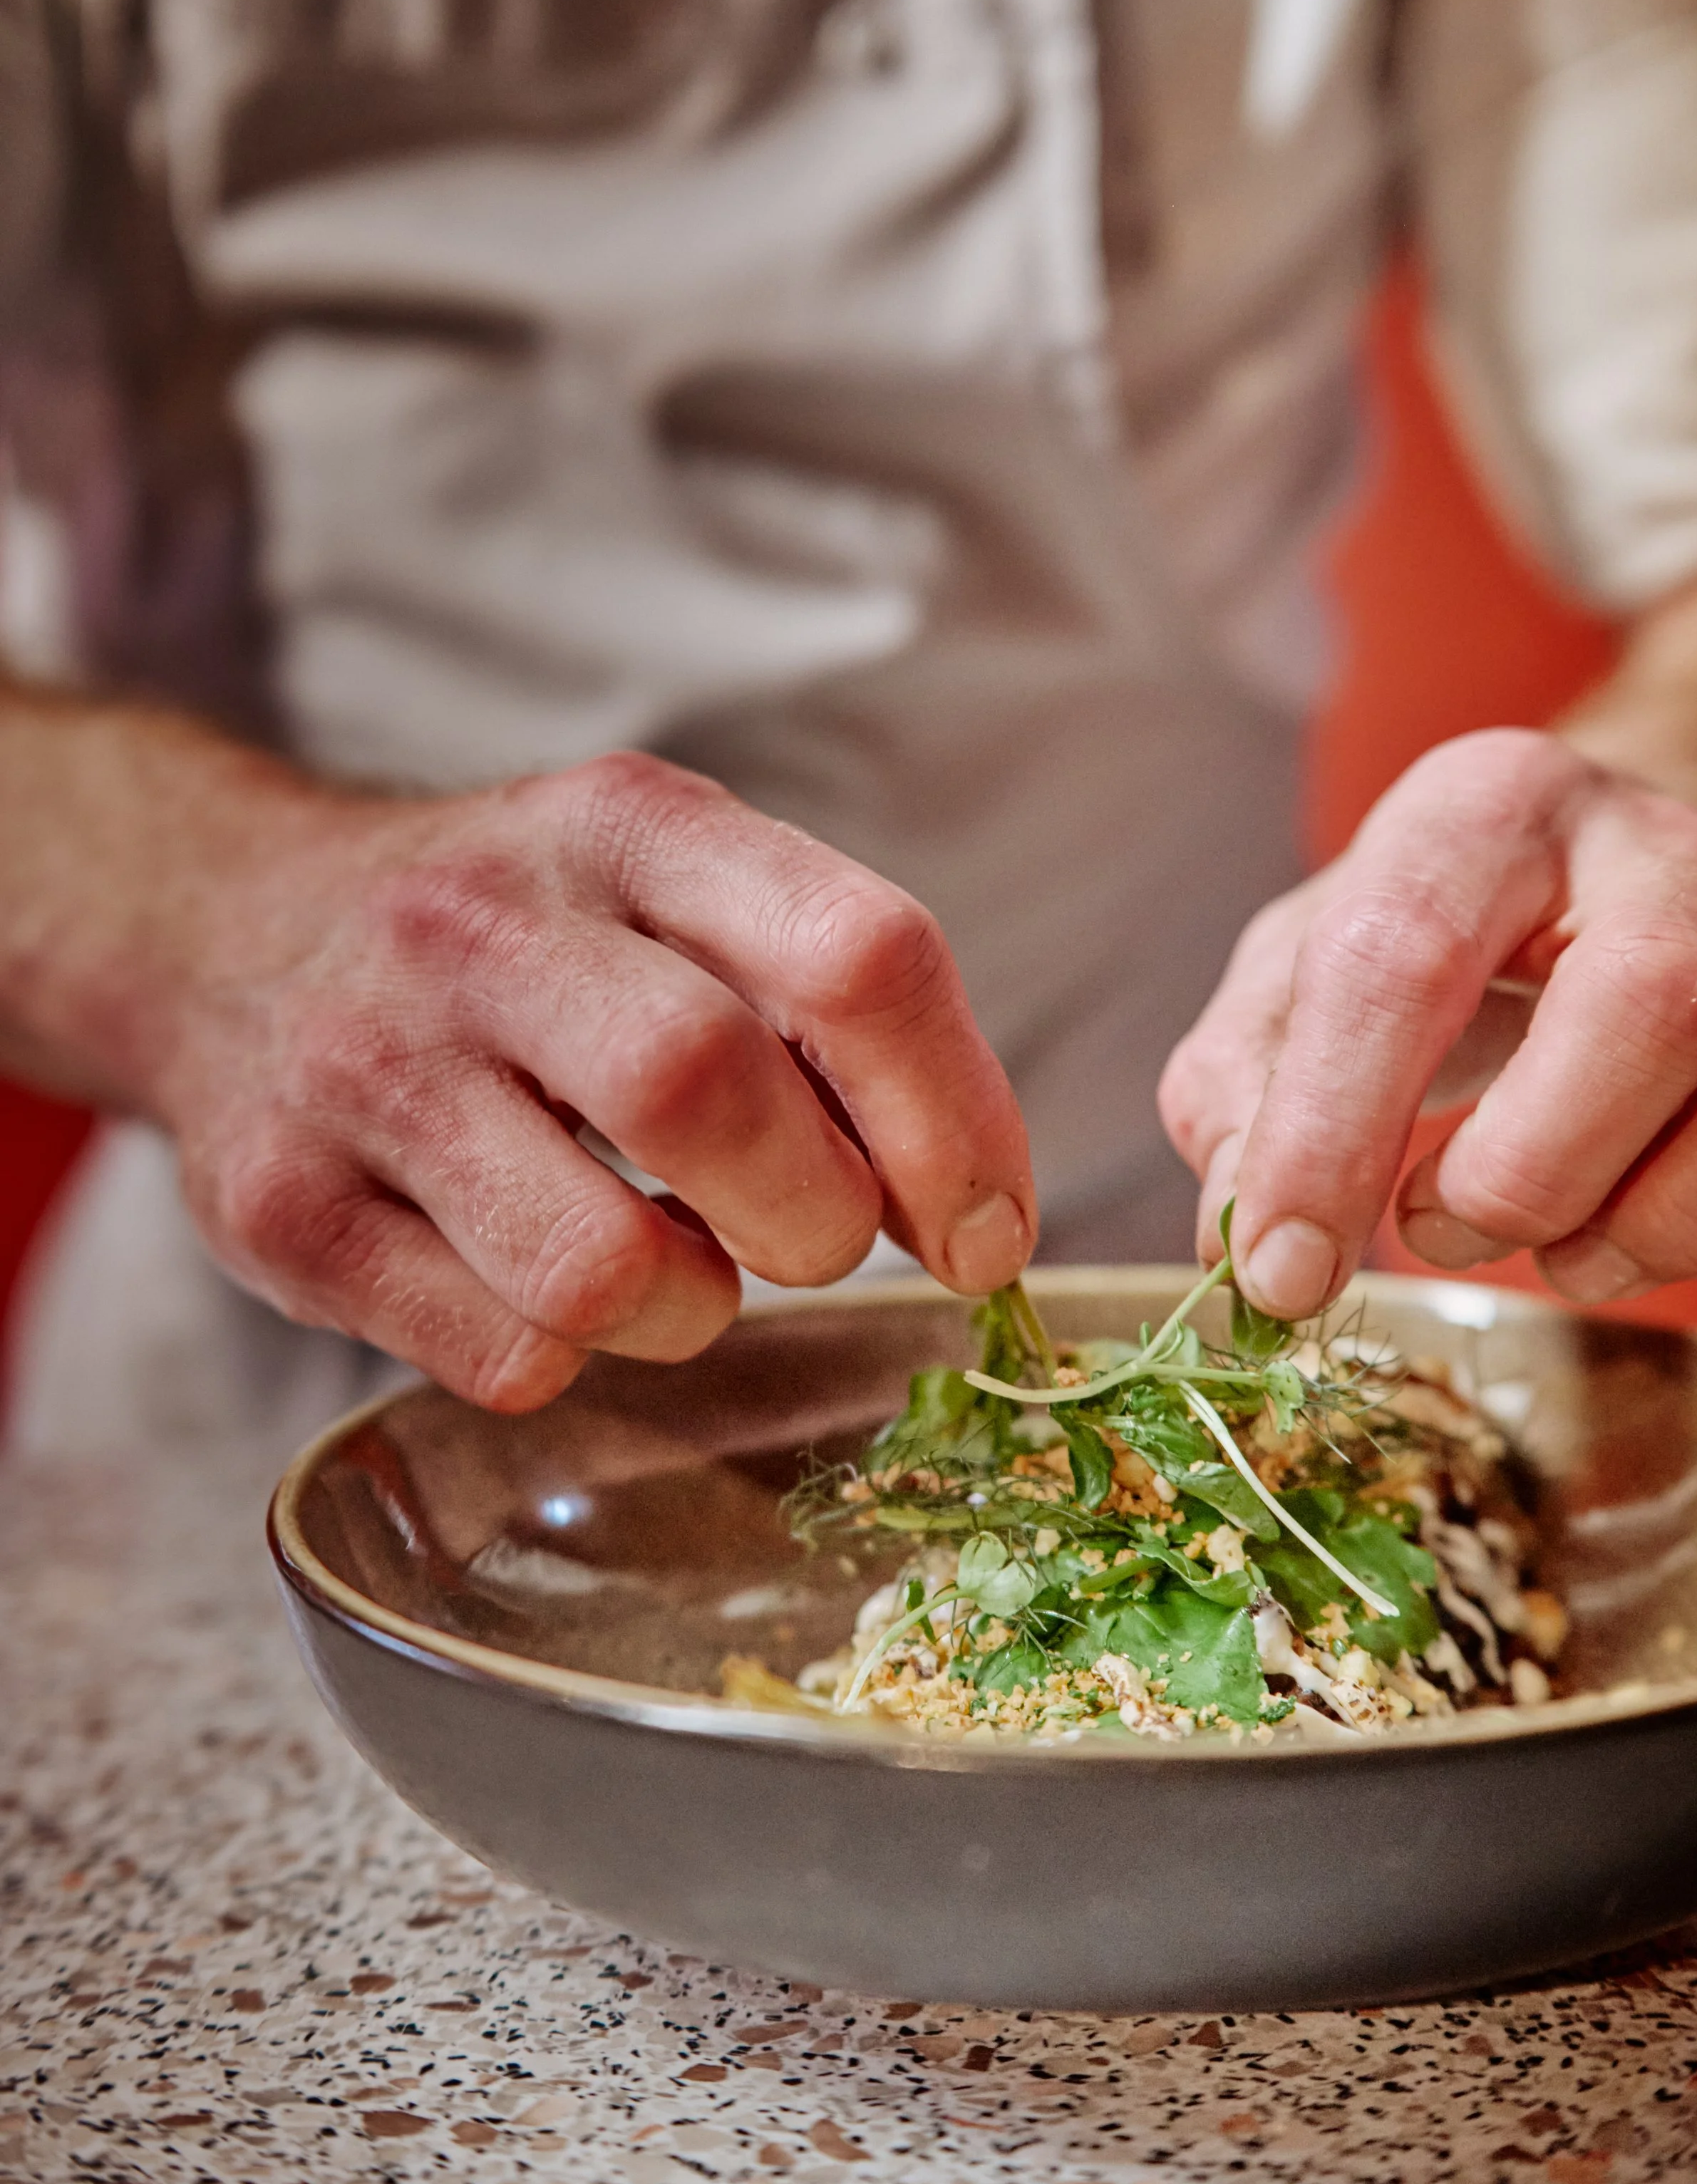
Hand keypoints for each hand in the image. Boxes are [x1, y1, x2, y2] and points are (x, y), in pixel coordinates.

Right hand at [137, 751, 1032, 1405]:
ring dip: (690, 1308)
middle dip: (815, 1217)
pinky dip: (570, 1355)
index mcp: (626, 828)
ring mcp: (366, 1069)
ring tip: (668, 1261)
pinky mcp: (284, 1211)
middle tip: (811, 1237)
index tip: (983, 1226)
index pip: (855, 954)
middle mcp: (483, 926)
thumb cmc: (517, 944)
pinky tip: (544, 1280)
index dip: (957, 1118)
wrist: (224, 930)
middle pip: (710, 1093)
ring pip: (600, 1269)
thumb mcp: (670, 892)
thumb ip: (826, 1010)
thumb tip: (974, 1207)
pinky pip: (502, 1354)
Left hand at [1158, 728, 1696, 1312]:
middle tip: (1438, 1226)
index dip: (1334, 1134)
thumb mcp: (1298, 982)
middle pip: (1652, 1002)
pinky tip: (1641, 1229)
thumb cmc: (1431, 939)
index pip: (1404, 957)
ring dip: (1636, 1228)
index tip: (1285, 1271)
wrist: (1604, 880)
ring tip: (1546, 1242)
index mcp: (1488, 810)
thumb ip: (1243, 1097)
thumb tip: (1248, 1242)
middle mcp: (1659, 847)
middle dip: (1528, 1170)